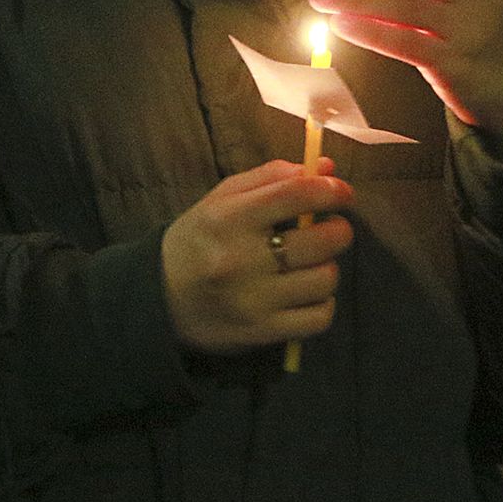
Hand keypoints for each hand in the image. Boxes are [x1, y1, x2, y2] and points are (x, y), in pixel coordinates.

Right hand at [161, 159, 353, 354]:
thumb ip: (273, 178)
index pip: (297, 194)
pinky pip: (319, 317)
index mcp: (230, 218)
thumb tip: (327, 168)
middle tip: (331, 228)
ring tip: (312, 263)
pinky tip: (307, 293)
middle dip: (338, 230)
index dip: (331, 190)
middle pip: (320, 240)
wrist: (159, 300)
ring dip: (328, 267)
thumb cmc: (200, 240)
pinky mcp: (262, 333)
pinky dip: (324, 303)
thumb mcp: (223, 199)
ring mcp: (253, 300)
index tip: (343, 193)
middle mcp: (241, 259)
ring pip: (324, 279)